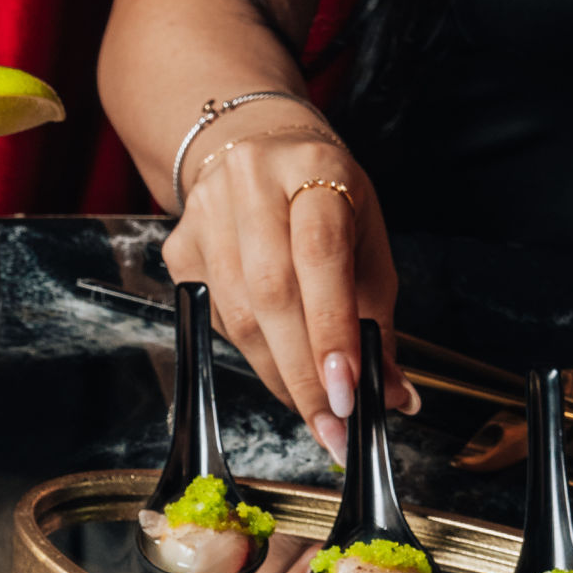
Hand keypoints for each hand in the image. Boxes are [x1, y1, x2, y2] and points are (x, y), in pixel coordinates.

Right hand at [162, 130, 415, 456]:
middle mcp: (251, 180)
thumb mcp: (365, 243)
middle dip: (305, 371)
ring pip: (239, 314)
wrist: (256, 148)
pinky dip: (251, 354)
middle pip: (272, 292)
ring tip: (313, 409)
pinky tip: (277, 365)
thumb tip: (393, 396)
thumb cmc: (325, 201)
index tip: (349, 390)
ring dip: (279, 374)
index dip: (332, 327)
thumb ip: (377, 320)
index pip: (320, 253)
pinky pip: (216, 318)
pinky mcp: (179, 244)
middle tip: (334, 424)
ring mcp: (206, 211)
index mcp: (313, 165)